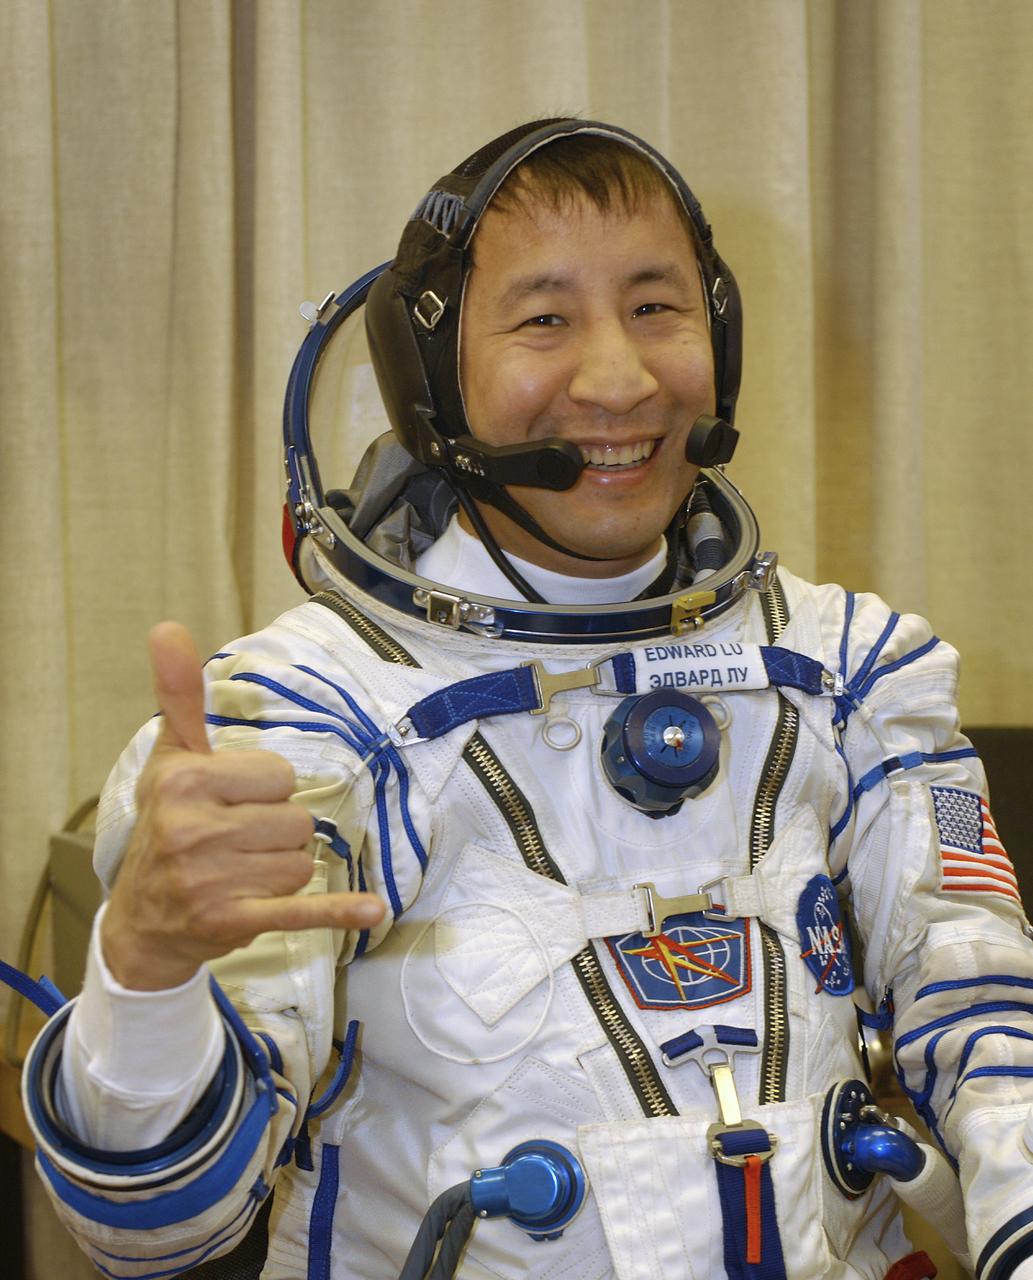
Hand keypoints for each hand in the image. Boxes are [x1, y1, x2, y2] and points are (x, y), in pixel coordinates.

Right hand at [100, 622, 384, 989]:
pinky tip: (371, 911)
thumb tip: (168, 627)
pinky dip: (339, 912)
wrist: (143, 921)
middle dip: (276, 833)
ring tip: (242, 875)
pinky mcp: (233, 921)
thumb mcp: (170, 759)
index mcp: (183, 781)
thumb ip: (179, 696)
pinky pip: (302, 910)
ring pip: (303, 861)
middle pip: (296, 819)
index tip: (230, 804)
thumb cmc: (166, 826)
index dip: (264, 790)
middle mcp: (192, 830)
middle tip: (235, 845)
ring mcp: (212, 881)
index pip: (279, 774)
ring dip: (284, 870)